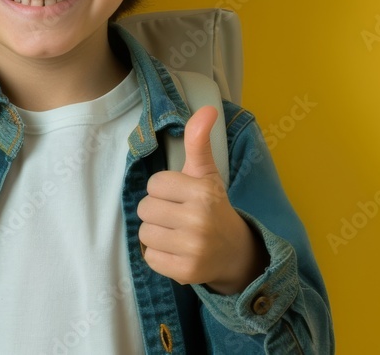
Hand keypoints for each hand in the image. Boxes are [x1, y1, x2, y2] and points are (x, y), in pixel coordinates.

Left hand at [136, 106, 268, 293]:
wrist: (234, 251)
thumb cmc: (213, 206)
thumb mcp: (207, 173)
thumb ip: (200, 140)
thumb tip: (208, 108)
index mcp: (204, 192)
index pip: (155, 184)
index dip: (164, 189)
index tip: (181, 196)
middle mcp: (199, 220)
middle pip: (145, 209)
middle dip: (158, 211)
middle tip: (178, 216)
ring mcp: (193, 248)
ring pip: (145, 234)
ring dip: (156, 234)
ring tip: (176, 233)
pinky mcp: (186, 272)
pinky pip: (150, 257)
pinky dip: (159, 255)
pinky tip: (177, 251)